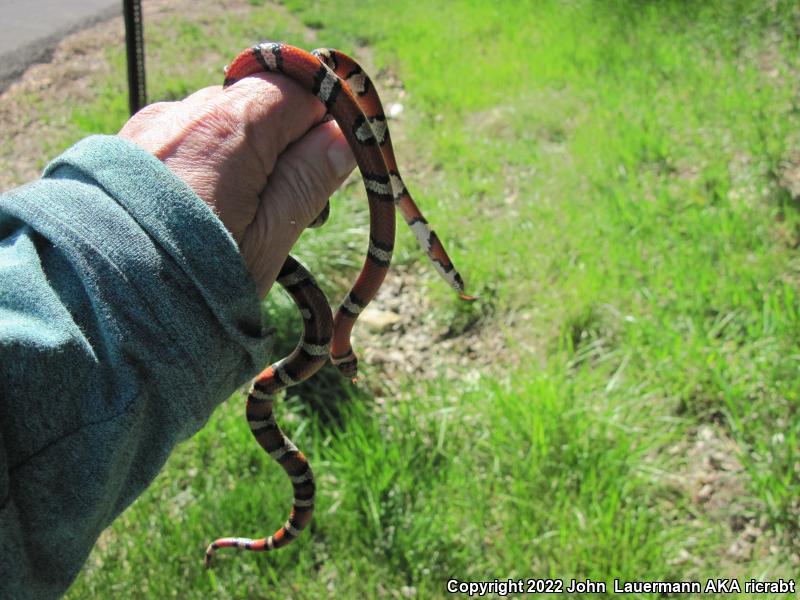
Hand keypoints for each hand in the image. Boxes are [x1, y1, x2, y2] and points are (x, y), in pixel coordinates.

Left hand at [118, 73, 355, 297]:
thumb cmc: (192, 284)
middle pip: (258, 105)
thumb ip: (309, 180)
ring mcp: (150, 128)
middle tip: (280, 209)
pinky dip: (204, 166)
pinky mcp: (127, 148)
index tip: (326, 167)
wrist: (94, 311)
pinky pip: (184, 140)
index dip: (322, 124)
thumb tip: (345, 137)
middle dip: (281, 147)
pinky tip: (198, 214)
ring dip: (242, 159)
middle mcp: (184, 113)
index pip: (298, 90)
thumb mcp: (268, 240)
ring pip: (221, 124)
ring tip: (233, 221)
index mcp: (228, 129)